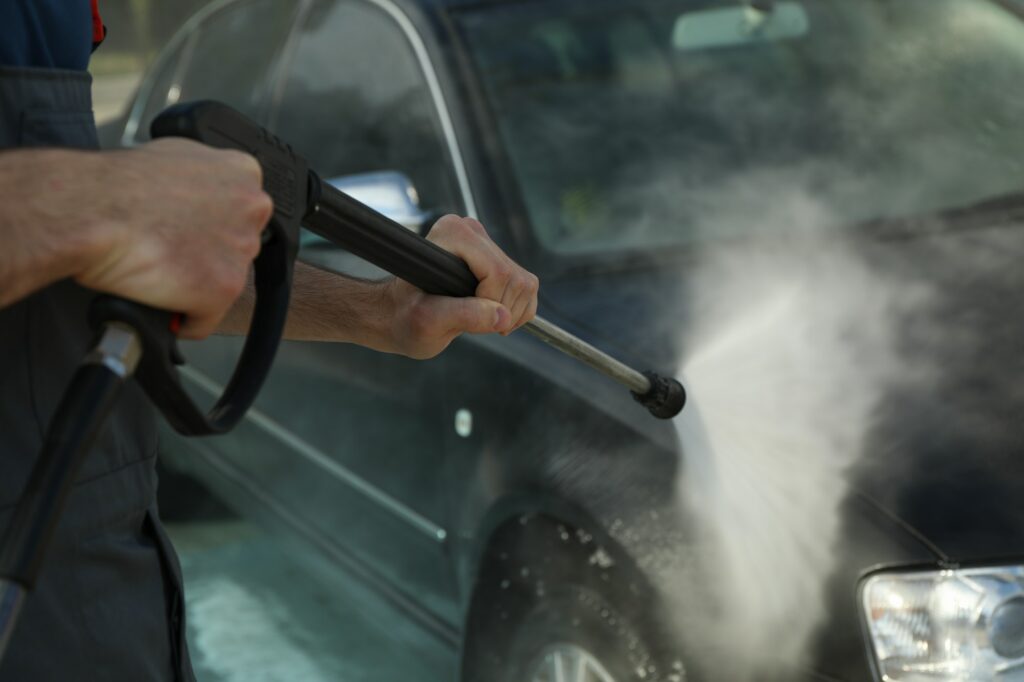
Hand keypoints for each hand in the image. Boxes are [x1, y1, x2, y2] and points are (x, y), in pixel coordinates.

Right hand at [75, 138, 271, 338]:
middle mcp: (251, 209)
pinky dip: (182, 319)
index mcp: (241, 174)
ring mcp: (240, 249)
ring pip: (222, 283)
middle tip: (170, 250)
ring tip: (157, 269)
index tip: (190, 233)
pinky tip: (158, 298)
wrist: (90, 210)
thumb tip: (198, 193)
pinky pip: (205, 319)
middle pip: (235, 247)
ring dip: (193, 285)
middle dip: (204, 255)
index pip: (240, 212)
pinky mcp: (225, 288)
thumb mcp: (172, 156)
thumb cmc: (115, 186)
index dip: (208, 227)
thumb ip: (201, 179)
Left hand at [382, 215, 538, 358]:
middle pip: (515, 279)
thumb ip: (464, 316)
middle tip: (472, 324)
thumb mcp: (428, 322)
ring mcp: (486, 243)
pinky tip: (490, 315)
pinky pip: (527, 287)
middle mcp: (472, 231)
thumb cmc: (405, 318)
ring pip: (525, 285)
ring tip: (478, 320)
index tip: (468, 320)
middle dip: (501, 311)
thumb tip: (502, 317)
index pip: (498, 272)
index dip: (491, 303)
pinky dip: (517, 311)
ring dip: (509, 313)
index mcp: (452, 235)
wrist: (401, 315)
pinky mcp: (498, 258)